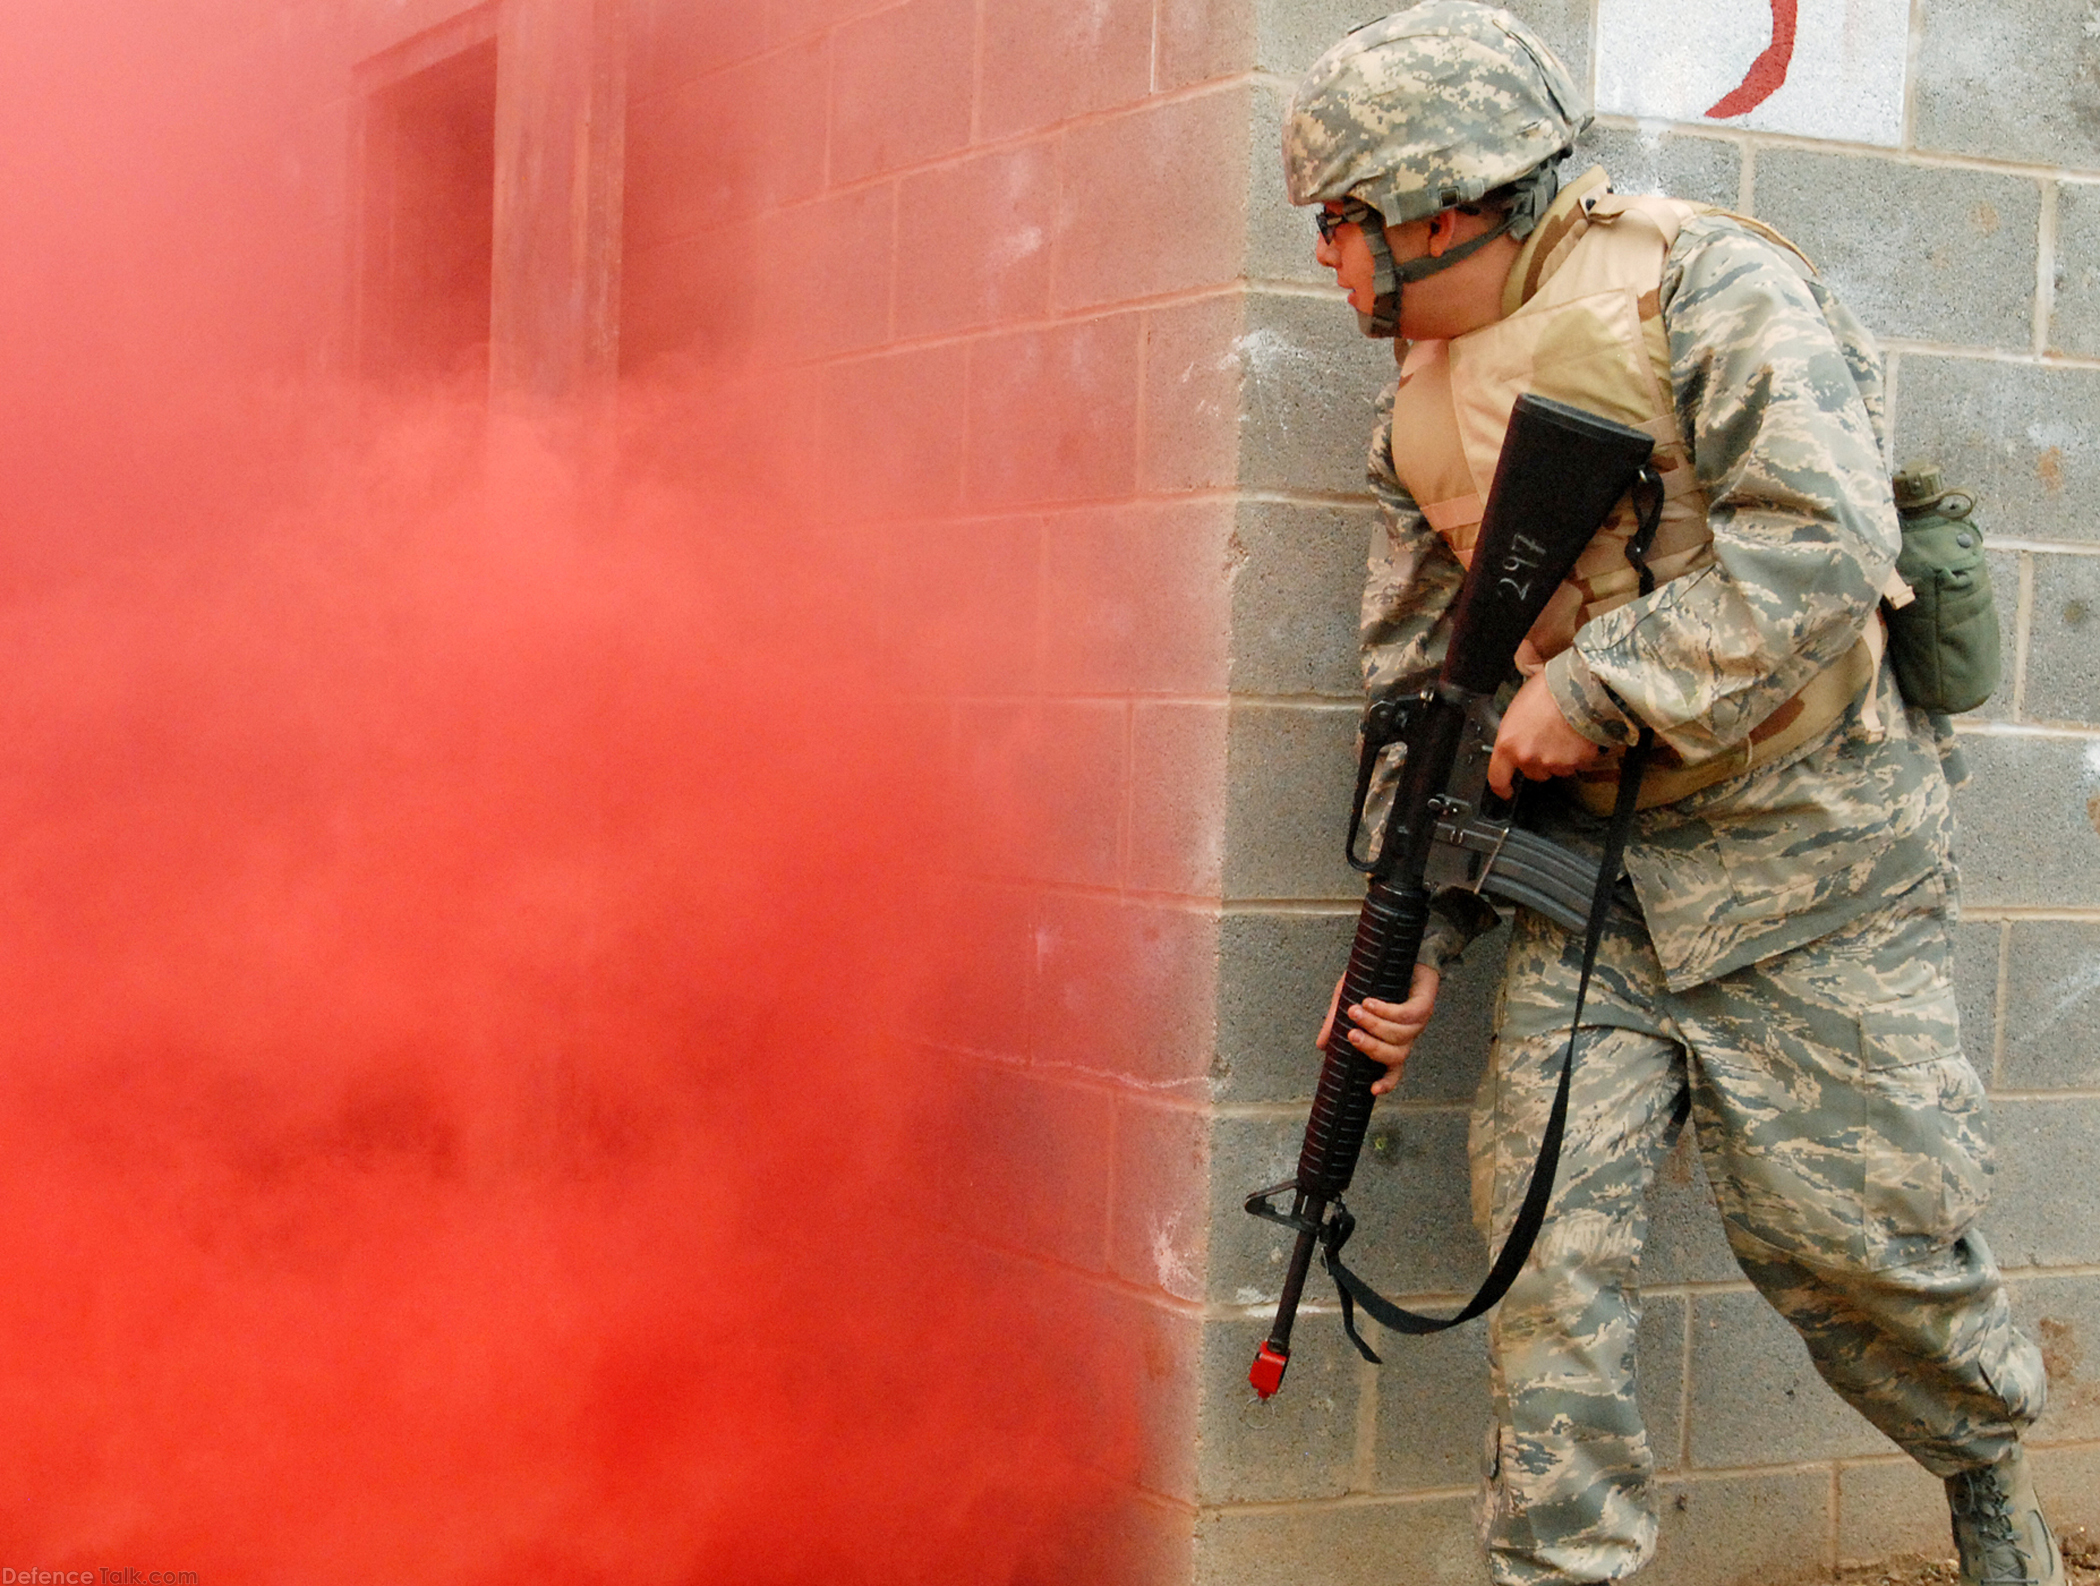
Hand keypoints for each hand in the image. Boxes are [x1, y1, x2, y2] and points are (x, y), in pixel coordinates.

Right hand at [1317, 963, 1439, 1095]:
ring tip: (1354, 1011)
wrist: (1400, 947)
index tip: (1373, 1090)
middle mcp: (1407, 1035)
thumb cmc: (1374, 976)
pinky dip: (1386, 1011)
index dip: (1387, 1082)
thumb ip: (1337, 1021)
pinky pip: (1406, 1015)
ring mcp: (1418, 1021)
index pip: (1394, 1069)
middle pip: (1395, 1056)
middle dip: (1371, 1047)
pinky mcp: (1424, 1003)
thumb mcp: (1348, 997)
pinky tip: (1370, 1003)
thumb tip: (1321, 1046)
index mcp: (1392, 1039)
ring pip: (1399, 1036)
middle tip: (1350, 1035)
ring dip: (1375, 1025)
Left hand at [1486, 668, 1604, 796]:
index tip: (1505, 791)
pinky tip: (1578, 734)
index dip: (1502, 787)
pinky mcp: (1579, 761)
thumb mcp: (1516, 710)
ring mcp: (1555, 762)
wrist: (1579, 684)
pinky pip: (1578, 763)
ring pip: (1557, 769)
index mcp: (1509, 745)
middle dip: (1538, 761)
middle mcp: (1530, 758)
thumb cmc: (1547, 689)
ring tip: (1563, 732)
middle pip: (1533, 773)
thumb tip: (1518, 742)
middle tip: (1546, 738)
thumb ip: (1514, 734)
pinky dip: (1578, 753)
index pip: (1498, 778)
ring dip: (1559, 757)